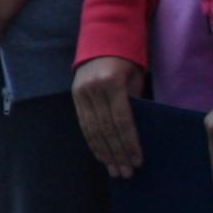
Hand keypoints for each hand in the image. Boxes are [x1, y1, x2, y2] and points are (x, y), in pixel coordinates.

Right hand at [74, 57, 148, 173]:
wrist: (102, 40)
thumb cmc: (127, 60)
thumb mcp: (135, 79)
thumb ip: (134, 104)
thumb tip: (136, 134)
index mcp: (111, 83)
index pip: (122, 120)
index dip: (130, 143)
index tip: (137, 161)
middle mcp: (93, 89)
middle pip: (106, 129)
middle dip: (117, 153)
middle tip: (126, 172)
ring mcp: (81, 93)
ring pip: (93, 130)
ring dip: (105, 153)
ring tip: (115, 170)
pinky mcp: (74, 96)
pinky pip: (84, 125)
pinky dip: (93, 143)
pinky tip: (102, 156)